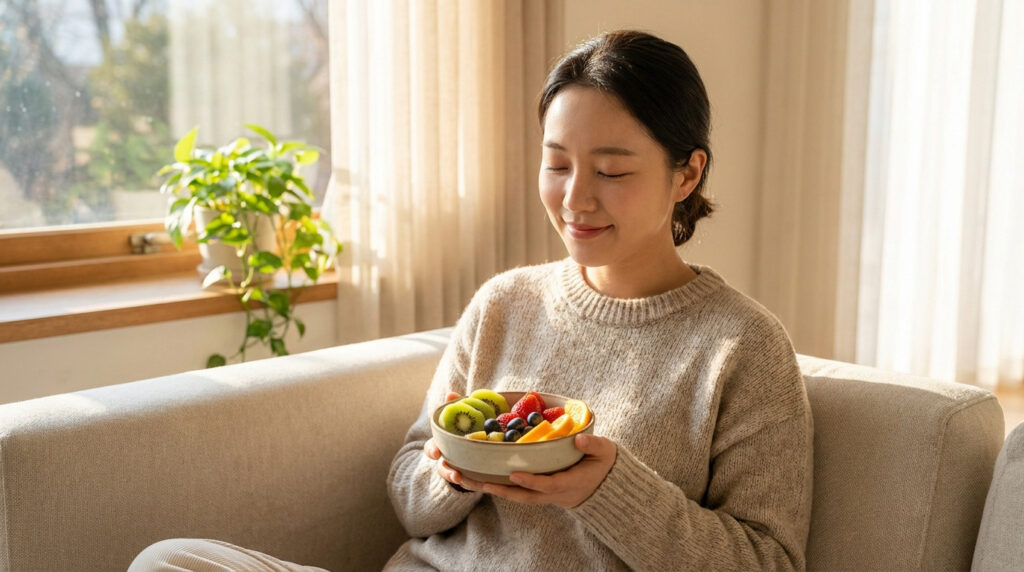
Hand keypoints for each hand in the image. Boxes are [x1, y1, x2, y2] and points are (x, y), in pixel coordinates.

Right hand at [423, 392, 486, 489]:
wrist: (482, 443)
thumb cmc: (467, 427)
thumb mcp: (463, 416)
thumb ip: (456, 406)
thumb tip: (451, 394)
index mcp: (443, 444)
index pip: (432, 448)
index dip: (432, 451)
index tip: (436, 453)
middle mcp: (448, 458)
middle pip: (443, 468)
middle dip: (447, 471)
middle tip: (456, 475)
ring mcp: (459, 469)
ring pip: (457, 478)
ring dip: (461, 481)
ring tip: (467, 481)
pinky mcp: (473, 477)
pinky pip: (473, 483)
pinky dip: (476, 484)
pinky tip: (485, 484)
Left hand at [480, 433, 616, 508]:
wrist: (602, 485)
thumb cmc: (602, 464)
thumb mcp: (605, 452)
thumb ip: (594, 446)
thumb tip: (579, 440)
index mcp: (568, 484)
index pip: (547, 485)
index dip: (531, 481)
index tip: (515, 474)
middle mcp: (551, 493)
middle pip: (521, 495)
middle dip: (496, 489)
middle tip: (473, 481)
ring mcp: (542, 494)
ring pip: (512, 495)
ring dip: (488, 487)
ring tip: (463, 478)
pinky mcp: (535, 490)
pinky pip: (512, 490)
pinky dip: (493, 484)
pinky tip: (475, 476)